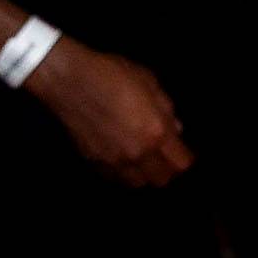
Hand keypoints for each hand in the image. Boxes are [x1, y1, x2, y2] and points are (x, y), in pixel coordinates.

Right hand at [24, 36, 194, 186]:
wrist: (71, 80)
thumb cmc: (112, 74)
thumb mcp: (149, 82)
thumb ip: (166, 108)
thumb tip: (175, 129)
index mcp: (155, 132)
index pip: (181, 163)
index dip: (185, 157)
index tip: (184, 150)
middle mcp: (136, 152)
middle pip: (161, 180)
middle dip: (167, 169)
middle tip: (165, 155)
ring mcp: (113, 160)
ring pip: (137, 183)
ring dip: (144, 174)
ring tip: (144, 159)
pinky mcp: (94, 162)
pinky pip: (114, 178)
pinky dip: (122, 173)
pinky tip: (122, 158)